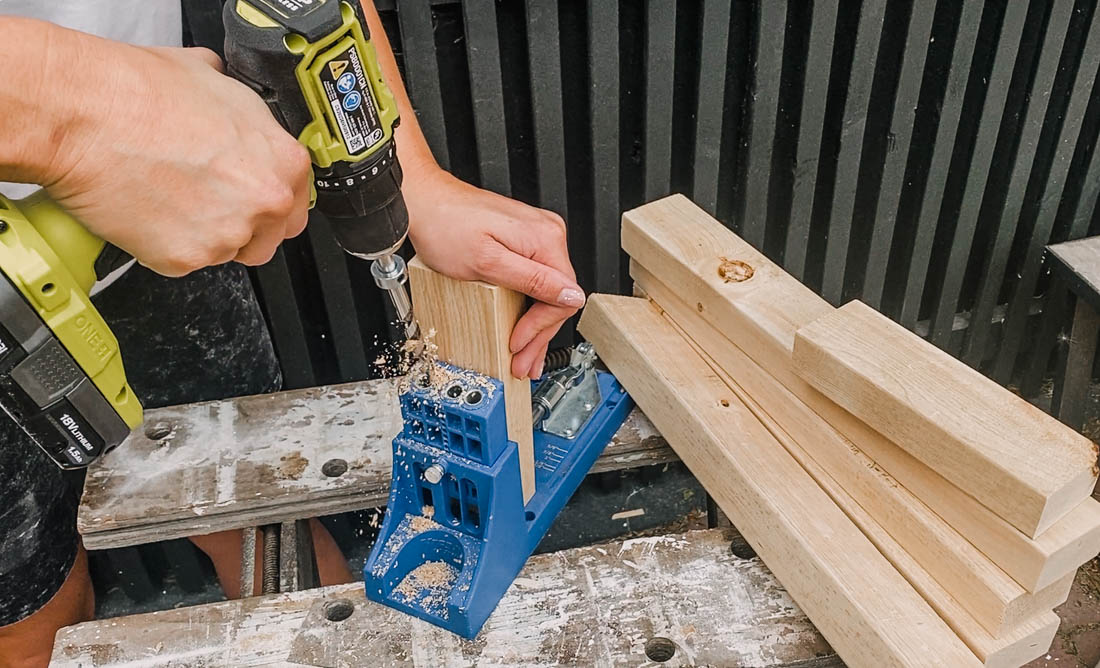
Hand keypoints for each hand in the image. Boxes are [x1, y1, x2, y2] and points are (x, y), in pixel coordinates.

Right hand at [39, 35, 309, 274]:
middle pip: (268, 236)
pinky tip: (146, 209)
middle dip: (243, 225)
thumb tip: (236, 111)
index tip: (247, 198)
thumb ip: (242, 111)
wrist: (84, 114)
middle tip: (205, 200)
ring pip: (225, 251)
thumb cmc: (138, 93)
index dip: (267, 200)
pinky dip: (164, 244)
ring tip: (168, 196)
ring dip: (203, 234)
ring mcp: (227, 235)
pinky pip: (182, 262)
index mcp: (283, 161)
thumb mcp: (213, 79)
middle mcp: (265, 202)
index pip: (296, 202)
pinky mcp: (185, 259)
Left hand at [405, 169, 584, 379]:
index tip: (519, 345)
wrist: (423, 202)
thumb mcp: (488, 262)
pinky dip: (527, 306)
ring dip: (535, 326)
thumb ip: (534, 280)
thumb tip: (572, 297)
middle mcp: (547, 235)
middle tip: (522, 362)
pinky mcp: (522, 241)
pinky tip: (522, 325)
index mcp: (545, 239)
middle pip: (556, 297)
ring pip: (546, 292)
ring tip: (523, 354)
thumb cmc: (446, 226)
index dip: (541, 328)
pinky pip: (535, 280)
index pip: (563, 296)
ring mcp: (535, 236)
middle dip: (538, 334)